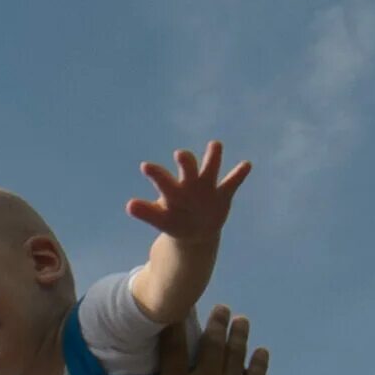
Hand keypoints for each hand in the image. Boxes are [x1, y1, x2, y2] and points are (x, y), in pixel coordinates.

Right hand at [71, 305, 266, 374]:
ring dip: (238, 335)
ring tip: (241, 320)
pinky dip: (259, 363)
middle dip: (215, 323)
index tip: (177, 304)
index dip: (174, 324)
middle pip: (211, 344)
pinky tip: (262, 352)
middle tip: (221, 307)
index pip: (173, 348)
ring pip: (236, 355)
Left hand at [127, 141, 251, 238]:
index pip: (163, 179)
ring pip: (210, 168)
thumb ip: (147, 213)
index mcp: (173, 189)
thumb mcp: (162, 219)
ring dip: (213, 157)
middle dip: (185, 161)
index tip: (145, 167)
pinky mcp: (223, 194)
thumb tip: (129, 205)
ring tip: (215, 145)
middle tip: (179, 154)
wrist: (195, 230)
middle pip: (188, 168)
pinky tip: (246, 164)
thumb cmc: (174, 220)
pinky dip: (238, 174)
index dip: (156, 174)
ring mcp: (207, 187)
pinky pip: (232, 183)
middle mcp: (189, 183)